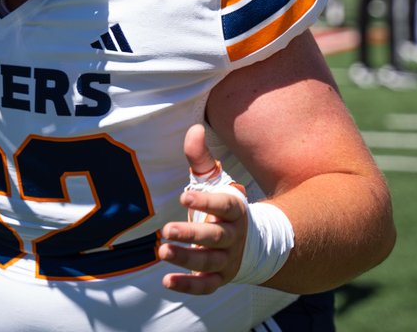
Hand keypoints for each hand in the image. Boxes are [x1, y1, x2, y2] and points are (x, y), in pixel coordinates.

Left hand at [158, 124, 249, 294]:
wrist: (254, 244)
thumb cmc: (223, 208)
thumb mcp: (215, 182)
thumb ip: (201, 159)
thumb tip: (193, 129)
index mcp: (235, 210)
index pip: (225, 205)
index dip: (207, 201)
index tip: (184, 196)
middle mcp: (234, 236)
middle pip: (215, 236)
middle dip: (191, 235)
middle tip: (165, 231)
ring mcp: (228, 259)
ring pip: (209, 261)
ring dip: (186, 258)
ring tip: (162, 252)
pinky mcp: (219, 278)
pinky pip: (206, 285)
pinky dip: (188, 286)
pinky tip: (167, 282)